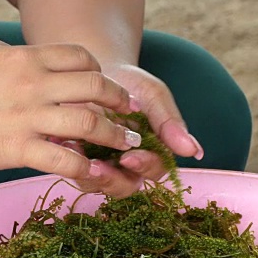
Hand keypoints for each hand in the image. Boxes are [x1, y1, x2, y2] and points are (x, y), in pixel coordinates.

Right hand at [0, 40, 140, 179]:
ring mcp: (27, 118)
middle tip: (131, 113)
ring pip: (87, 124)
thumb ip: (22, 58)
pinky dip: (85, 167)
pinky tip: (95, 171)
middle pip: (95, 87)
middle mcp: (33, 85)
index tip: (108, 87)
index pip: (81, 58)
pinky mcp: (17, 149)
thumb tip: (43, 62)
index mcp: (27, 58)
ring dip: (114, 135)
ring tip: (127, 143)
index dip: (101, 71)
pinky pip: (63, 159)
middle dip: (120, 101)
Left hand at [72, 63, 203, 196]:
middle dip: (112, 180)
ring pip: (96, 184)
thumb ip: (170, 123)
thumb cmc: (132, 84)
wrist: (97, 71)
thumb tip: (195, 151)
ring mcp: (100, 164)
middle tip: (99, 168)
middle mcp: (126, 165)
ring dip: (87, 174)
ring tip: (76, 154)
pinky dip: (68, 159)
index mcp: (152, 153)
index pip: (154, 170)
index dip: (143, 167)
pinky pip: (73, 168)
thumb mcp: (153, 96)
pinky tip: (62, 143)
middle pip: (124, 187)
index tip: (130, 157)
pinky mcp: (76, 158)